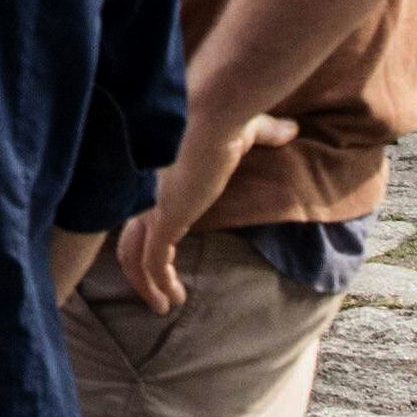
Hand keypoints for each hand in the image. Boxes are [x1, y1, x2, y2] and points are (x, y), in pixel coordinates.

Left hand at [112, 110, 296, 308]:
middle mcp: (140, 189)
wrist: (211, 110)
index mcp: (150, 170)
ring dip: (146, 285)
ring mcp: (147, 204)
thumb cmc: (224, 113)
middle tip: (152, 290)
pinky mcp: (162, 219)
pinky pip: (152, 262)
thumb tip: (292, 129)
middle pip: (123, 235)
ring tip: (163, 306)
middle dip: (135, 267)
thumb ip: (265, 132)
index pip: (131, 205)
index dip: (138, 230)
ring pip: (132, 255)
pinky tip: (172, 299)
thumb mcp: (243, 128)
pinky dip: (158, 284)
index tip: (155, 252)